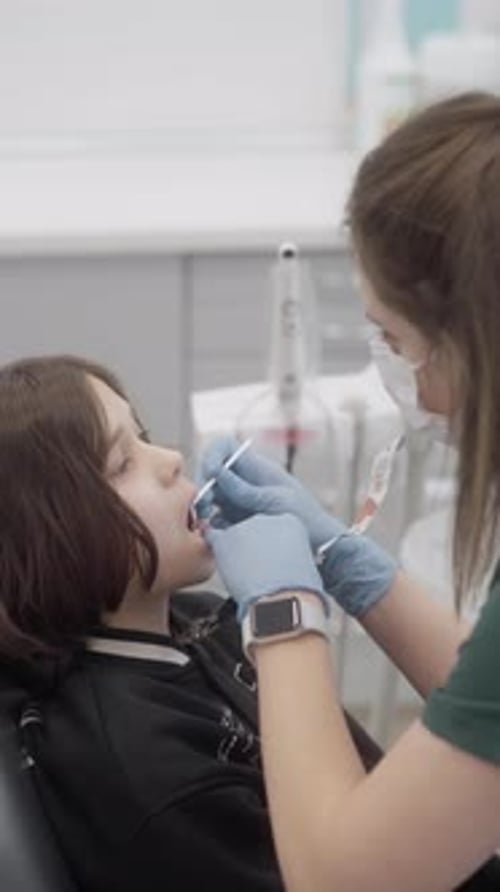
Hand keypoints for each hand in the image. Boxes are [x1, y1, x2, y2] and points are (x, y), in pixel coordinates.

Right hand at [200, 435, 397, 616]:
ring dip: (204, 507)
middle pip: (212, 473)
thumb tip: (216, 472)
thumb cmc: (306, 520)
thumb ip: (244, 490)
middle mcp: (246, 483)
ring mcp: (241, 502)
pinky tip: (212, 535)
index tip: (210, 474)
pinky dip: (210, 525)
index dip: (213, 455)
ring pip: (211, 497)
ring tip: (206, 523)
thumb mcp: (274, 502)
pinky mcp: (239, 524)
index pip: (225, 448)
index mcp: (257, 469)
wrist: (322, 549)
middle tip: (203, 505)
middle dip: (204, 485)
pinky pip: (216, 520)